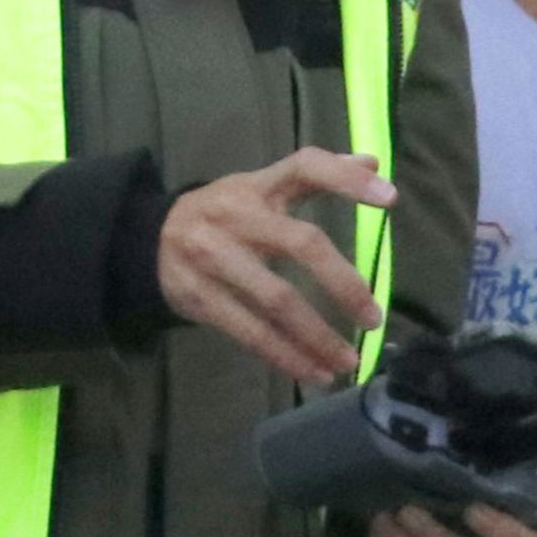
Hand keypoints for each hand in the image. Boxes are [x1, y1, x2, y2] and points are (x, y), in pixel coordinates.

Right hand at [160, 150, 392, 386]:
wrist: (146, 241)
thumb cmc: (223, 214)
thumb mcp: (261, 186)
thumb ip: (315, 176)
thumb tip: (373, 164)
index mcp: (259, 186)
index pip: (305, 167)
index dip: (346, 179)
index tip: (390, 198)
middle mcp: (238, 217)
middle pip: (301, 244)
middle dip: (343, 284)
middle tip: (372, 317)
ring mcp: (216, 258)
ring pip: (277, 300)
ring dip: (317, 336)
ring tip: (348, 359)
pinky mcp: (201, 298)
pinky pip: (251, 332)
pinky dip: (287, 357)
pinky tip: (315, 372)